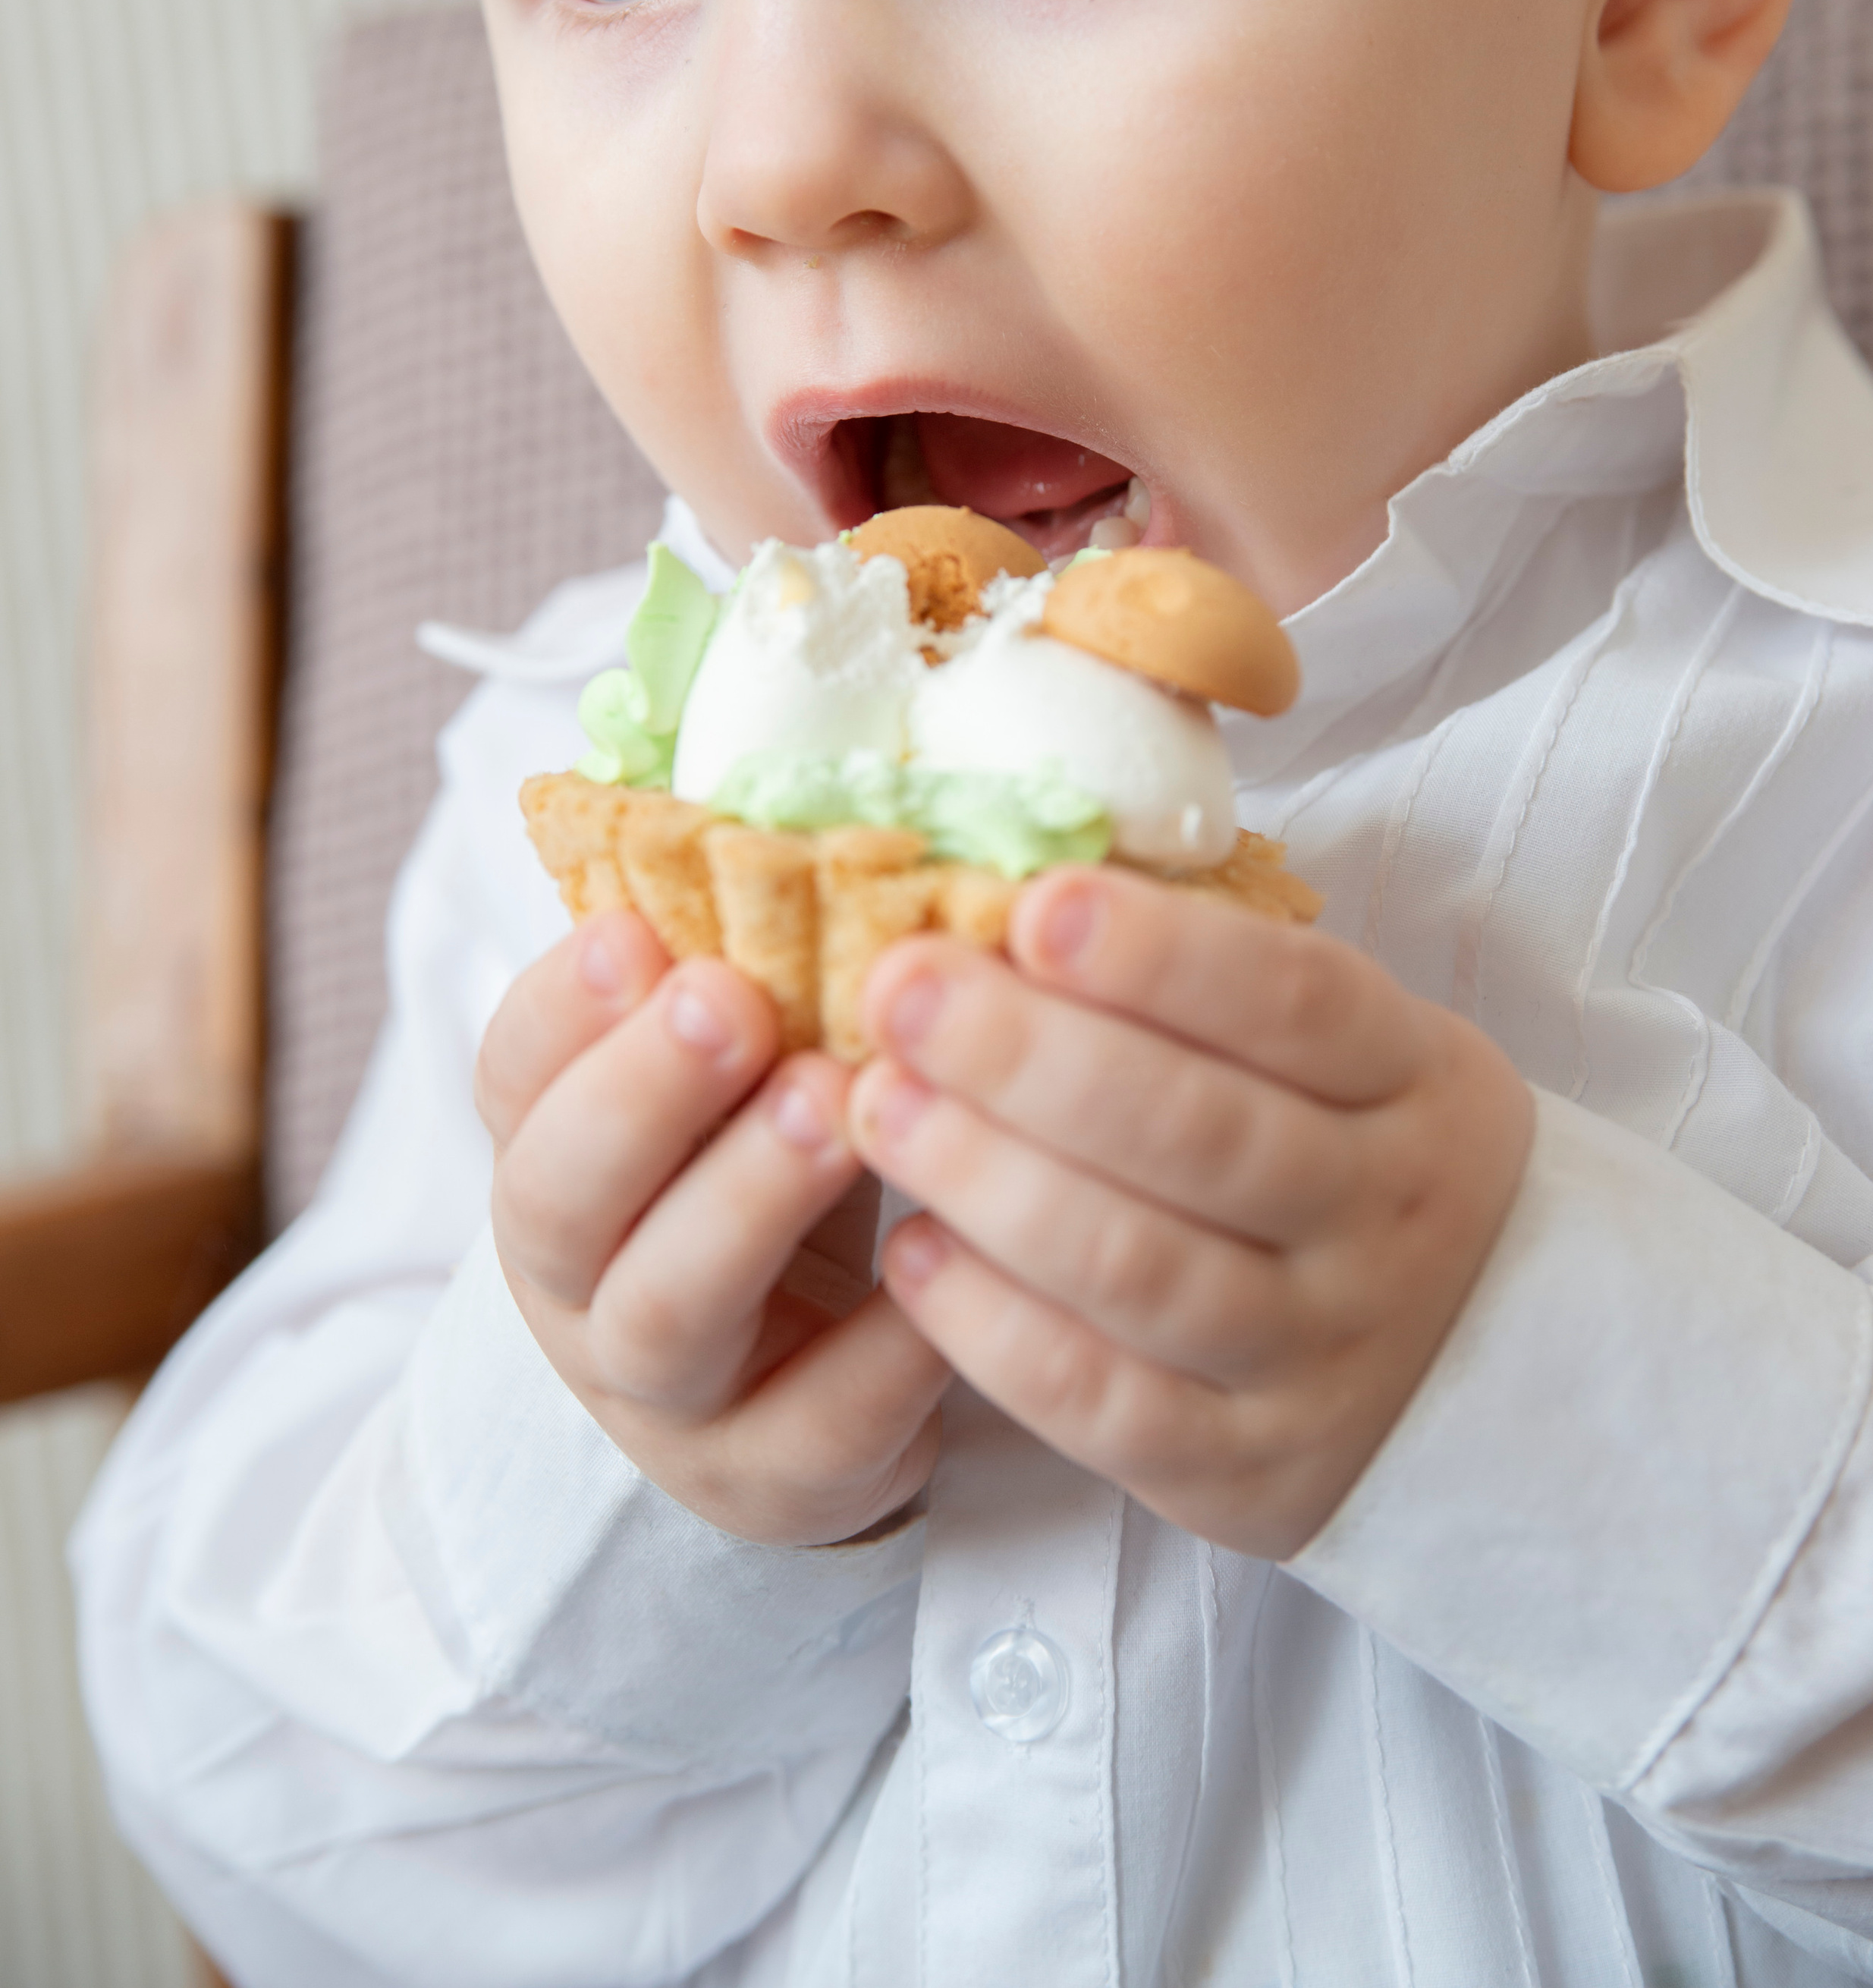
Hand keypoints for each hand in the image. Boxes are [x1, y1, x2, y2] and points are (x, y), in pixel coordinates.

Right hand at [477, 910, 950, 1545]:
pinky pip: (811, 1433)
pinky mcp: (768, 1482)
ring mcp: (661, 1394)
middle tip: (734, 1002)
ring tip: (839, 1109)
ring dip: (744, 1203)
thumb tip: (805, 806)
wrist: (790, 1385)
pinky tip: (942, 1267)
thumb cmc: (767, 1167)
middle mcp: (577, 1274)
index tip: (634, 930)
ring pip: (663, 1316)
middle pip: (557, 1196)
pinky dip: (878, 1356)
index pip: (514, 1071)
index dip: (565, 1006)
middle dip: (641, 1093)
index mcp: (554, 1143)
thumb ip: (749, 956)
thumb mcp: (736, 1063)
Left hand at [845, 869, 1533, 1559]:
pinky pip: (1106, 1405)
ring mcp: (1319, 1355)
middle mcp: (1380, 1219)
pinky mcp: (1246, 1471)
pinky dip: (997, 1330)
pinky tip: (914, 1253)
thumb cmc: (1362, 1149)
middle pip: (1201, 1135)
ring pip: (1140, 1271)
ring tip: (880, 1107)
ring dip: (991, 1182)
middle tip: (902, 991)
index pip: (1297, 1005)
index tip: (1037, 903)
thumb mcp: (1356, 1046)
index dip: (1164, 956)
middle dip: (1031, 1056)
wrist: (1488, 1362)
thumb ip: (1214, 982)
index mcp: (1413, 1082)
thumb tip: (1014, 898)